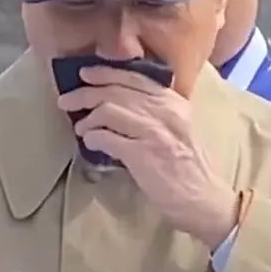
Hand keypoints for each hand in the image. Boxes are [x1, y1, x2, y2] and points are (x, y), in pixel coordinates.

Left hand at [57, 65, 237, 248]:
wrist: (204, 198)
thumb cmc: (189, 166)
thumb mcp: (178, 128)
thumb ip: (154, 111)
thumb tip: (116, 101)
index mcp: (173, 102)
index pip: (135, 77)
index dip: (106, 73)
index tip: (85, 75)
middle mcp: (165, 111)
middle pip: (116, 91)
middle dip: (85, 94)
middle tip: (66, 101)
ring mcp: (155, 132)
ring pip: (109, 110)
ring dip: (88, 119)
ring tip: (81, 128)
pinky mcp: (144, 155)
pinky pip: (108, 138)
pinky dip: (93, 138)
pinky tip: (90, 143)